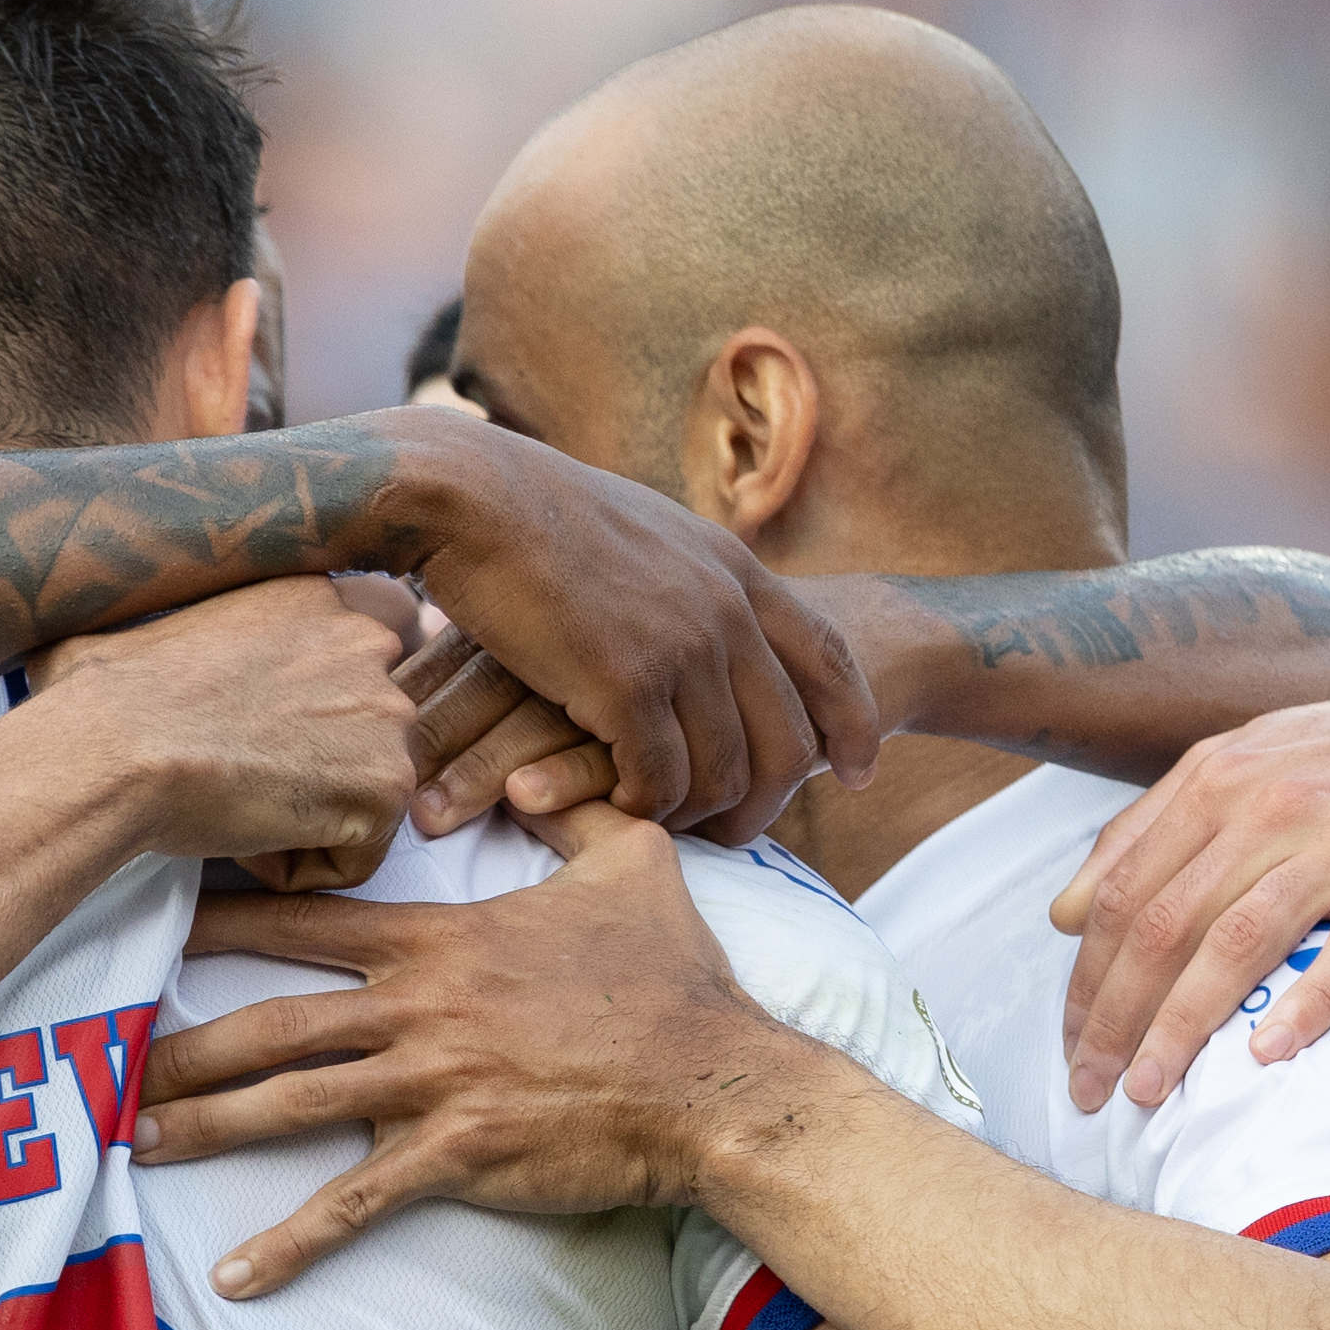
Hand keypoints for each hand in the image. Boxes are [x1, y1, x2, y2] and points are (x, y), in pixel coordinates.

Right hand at [17, 575, 421, 879]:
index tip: (279, 723)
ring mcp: (387, 713)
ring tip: (235, 800)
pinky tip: (247, 834)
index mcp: (313, 593)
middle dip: (319, 760)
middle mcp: (365, 641)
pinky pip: (358, 852)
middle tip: (242, 770)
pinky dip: (301, 862)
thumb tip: (100, 635)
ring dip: (306, 811)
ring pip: (363, 788)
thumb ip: (182, 624)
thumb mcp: (147, 624)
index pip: (371, 637)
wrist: (119, 750)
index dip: (327, 695)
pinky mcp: (386, 785)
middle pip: (373, 723)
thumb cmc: (107, 696)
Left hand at [141, 804, 824, 1295]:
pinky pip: (356, 1203)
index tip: (154, 919)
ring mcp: (434, 1084)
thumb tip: (550, 770)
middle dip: (180, 1041)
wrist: (716, 1083)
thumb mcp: (634, 865)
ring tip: (135, 1143)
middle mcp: (420, 1010)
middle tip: (103, 1056)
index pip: (305, 922)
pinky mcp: (457, 1154)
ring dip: (206, 1126)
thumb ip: (580, 809)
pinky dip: (291, 1242)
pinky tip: (236, 1275)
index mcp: (441, 942)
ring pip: (290, 1104)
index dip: (221, 917)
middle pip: (270, 1021)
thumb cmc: (678, 981)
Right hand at [370, 408, 878, 843]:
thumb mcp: (644, 530)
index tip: (860, 773)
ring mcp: (681, 646)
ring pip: (722, 773)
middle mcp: (724, 609)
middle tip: (737, 835)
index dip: (854, 724)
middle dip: (769, 802)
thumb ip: (686, 576)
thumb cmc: (531, 515)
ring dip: (694, 813)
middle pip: (788, 739)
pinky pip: (657, 780)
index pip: (829, 658)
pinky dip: (641, 806)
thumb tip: (701, 612)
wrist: (470, 494)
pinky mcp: (626, 682)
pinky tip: (615, 804)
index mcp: (735, 568)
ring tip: (661, 823)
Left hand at [1049, 687, 1329, 1113]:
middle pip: (1168, 925)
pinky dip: (1306, 1004)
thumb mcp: (1241, 768)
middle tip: (1093, 1087)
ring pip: (1241, 941)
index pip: (1126, 893)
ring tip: (1149, 1089)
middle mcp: (1273, 804)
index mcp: (1219, 779)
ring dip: (1184, 1025)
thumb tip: (1062, 913)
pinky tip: (1265, 1056)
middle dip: (1117, 1017)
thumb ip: (1148, 833)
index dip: (1088, 977)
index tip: (1072, 1043)